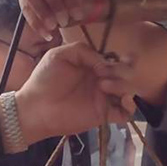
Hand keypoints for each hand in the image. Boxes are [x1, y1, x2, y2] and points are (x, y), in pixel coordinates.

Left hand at [14, 41, 137, 145]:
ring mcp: (103, 98)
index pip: (116, 59)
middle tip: (103, 76)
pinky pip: (126, 113)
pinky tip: (123, 101)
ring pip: (129, 90)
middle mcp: (101, 80)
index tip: (102, 65)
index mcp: (93, 65)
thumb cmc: (45, 80)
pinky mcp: (103, 114)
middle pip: (127, 73)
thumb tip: (105, 63)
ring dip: (123, 86)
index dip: (117, 59)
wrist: (36, 107)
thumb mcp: (60, 54)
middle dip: (122, 71)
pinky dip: (130, 107)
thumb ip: (84, 50)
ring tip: (103, 87)